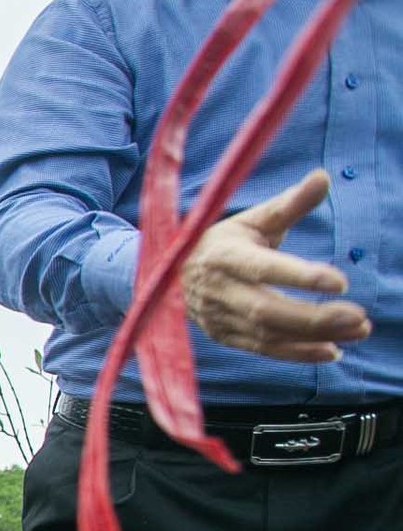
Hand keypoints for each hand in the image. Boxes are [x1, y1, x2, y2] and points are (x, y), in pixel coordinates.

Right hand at [180, 171, 371, 362]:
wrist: (171, 273)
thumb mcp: (253, 220)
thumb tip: (324, 177)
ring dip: (315, 336)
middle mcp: (219, 289)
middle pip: (267, 310)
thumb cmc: (223, 241)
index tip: (340, 281)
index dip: (300, 276)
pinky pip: (263, 349)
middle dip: (315, 317)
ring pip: (268, 333)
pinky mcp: (224, 336)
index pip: (263, 268)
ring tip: (358, 331)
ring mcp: (219, 316)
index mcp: (224, 255)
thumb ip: (290, 203)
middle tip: (359, 316)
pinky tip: (332, 351)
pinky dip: (297, 354)